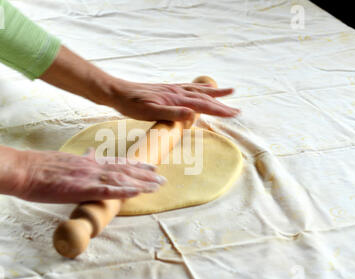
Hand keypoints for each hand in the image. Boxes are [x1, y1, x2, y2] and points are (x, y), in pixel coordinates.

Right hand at [14, 148, 165, 202]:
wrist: (24, 169)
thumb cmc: (40, 167)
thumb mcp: (64, 159)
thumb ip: (81, 158)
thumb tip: (90, 154)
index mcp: (88, 162)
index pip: (117, 162)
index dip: (136, 165)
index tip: (150, 167)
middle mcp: (92, 167)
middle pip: (124, 170)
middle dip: (145, 175)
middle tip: (162, 179)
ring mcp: (88, 177)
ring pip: (120, 179)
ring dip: (141, 183)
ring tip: (157, 186)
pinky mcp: (81, 188)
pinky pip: (107, 190)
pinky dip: (124, 191)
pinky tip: (137, 192)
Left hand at [108, 79, 238, 120]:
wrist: (117, 92)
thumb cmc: (131, 104)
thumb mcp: (149, 111)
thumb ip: (171, 113)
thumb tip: (192, 114)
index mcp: (175, 98)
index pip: (203, 105)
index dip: (219, 110)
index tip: (234, 113)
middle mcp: (177, 92)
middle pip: (205, 97)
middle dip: (222, 104)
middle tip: (237, 110)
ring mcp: (173, 89)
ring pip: (199, 91)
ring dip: (215, 93)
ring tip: (229, 92)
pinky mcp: (167, 90)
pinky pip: (189, 88)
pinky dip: (200, 89)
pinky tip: (200, 89)